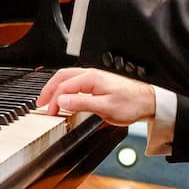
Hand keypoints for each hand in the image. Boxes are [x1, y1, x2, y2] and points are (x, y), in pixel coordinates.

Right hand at [36, 67, 155, 126]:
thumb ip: (81, 103)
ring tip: (48, 99)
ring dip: (56, 88)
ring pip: (68, 78)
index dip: (54, 101)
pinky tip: (65, 97)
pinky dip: (65, 88)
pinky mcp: (98, 83)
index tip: (50, 113)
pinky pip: (76, 82)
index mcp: (91, 78)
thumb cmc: (131, 104)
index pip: (64, 87)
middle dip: (49, 89)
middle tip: (40, 103)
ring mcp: (95, 78)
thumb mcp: (105, 107)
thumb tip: (62, 101)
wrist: (148, 101)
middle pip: (62, 77)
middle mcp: (91, 75)